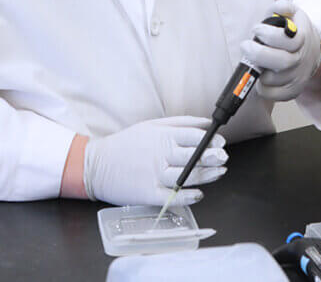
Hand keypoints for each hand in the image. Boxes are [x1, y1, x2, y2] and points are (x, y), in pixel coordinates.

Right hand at [83, 116, 226, 206]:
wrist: (96, 165)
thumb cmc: (126, 144)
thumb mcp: (151, 125)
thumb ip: (180, 123)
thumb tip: (205, 123)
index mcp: (161, 136)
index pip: (194, 137)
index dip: (211, 141)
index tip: (221, 143)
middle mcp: (160, 155)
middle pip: (194, 157)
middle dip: (214, 158)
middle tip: (224, 159)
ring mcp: (155, 176)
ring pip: (188, 177)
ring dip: (208, 176)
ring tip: (219, 173)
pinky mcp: (149, 194)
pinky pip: (174, 197)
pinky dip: (189, 196)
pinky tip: (199, 194)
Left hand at [240, 0, 320, 101]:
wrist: (311, 52)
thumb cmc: (295, 32)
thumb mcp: (292, 13)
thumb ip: (283, 7)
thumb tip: (280, 8)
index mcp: (301, 39)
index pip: (288, 40)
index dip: (269, 34)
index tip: (257, 29)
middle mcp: (300, 60)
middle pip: (282, 62)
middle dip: (259, 54)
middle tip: (246, 46)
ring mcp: (296, 78)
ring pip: (273, 79)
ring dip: (258, 70)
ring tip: (256, 60)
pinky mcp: (290, 92)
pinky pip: (271, 94)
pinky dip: (261, 86)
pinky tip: (261, 74)